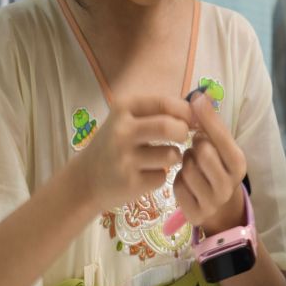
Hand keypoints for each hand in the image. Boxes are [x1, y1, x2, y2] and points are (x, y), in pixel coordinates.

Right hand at [69, 96, 191, 210]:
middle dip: (184, 133)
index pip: (165, 102)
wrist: (85, 180)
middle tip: (182, 138)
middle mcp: (121, 130)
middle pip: (169, 127)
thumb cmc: (116, 145)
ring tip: (163, 158)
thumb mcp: (128, 120)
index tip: (192, 120)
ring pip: (171, 155)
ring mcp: (123, 158)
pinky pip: (162, 177)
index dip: (186, 111)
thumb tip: (200, 110)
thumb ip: (160, 112)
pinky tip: (146, 174)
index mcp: (123, 108)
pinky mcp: (129, 183)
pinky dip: (160, 176)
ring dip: (175, 157)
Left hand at [173, 89, 247, 232]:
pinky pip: (178, 187)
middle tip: (197, 147)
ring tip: (192, 165)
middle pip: (203, 152)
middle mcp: (229, 184)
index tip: (196, 99)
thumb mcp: (221, 148)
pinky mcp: (196, 214)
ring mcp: (213, 201)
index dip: (207, 117)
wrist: (220, 208)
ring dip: (186, 163)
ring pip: (187, 169)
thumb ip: (212, 125)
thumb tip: (200, 95)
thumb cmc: (218, 168)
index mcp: (239, 163)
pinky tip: (187, 182)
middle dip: (195, 146)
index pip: (222, 136)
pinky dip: (179, 181)